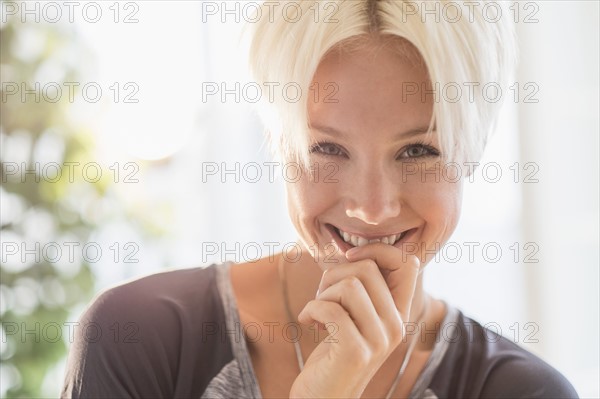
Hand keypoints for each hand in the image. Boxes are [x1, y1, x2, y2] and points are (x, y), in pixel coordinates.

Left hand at [290, 243, 420, 397]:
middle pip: (368, 268)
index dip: (378, 250)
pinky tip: (307, 321)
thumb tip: (348, 251)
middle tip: (323, 294)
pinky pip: (330, 309)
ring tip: (316, 310)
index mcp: (399, 313)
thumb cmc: (334, 351)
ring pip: (350, 285)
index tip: (349, 260)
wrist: (323, 397)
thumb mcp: (354, 316)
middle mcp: (397, 326)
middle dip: (334, 274)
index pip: (409, 263)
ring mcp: (379, 340)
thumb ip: (361, 288)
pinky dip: (311, 309)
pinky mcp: (356, 352)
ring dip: (322, 293)